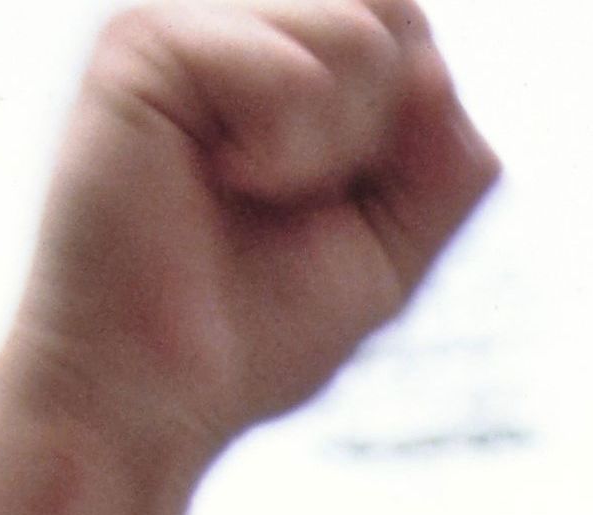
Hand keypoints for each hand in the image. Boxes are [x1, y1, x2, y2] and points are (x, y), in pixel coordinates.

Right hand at [0, 0, 501, 474]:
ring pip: (360, 33)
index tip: (331, 197)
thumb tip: (435, 67)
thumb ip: (446, 160)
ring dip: (333, 147)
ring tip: (249, 189)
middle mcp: (231, 19)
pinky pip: (290, 68)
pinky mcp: (146, 43)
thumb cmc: (253, 328)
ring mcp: (186, 21)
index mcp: (281, 50)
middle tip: (289, 197)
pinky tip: (217, 180)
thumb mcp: (391, 248)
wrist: (150, 397)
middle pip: (398, 13)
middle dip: (379, 134)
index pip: (408, 23)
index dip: (409, 123)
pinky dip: (284, 150)